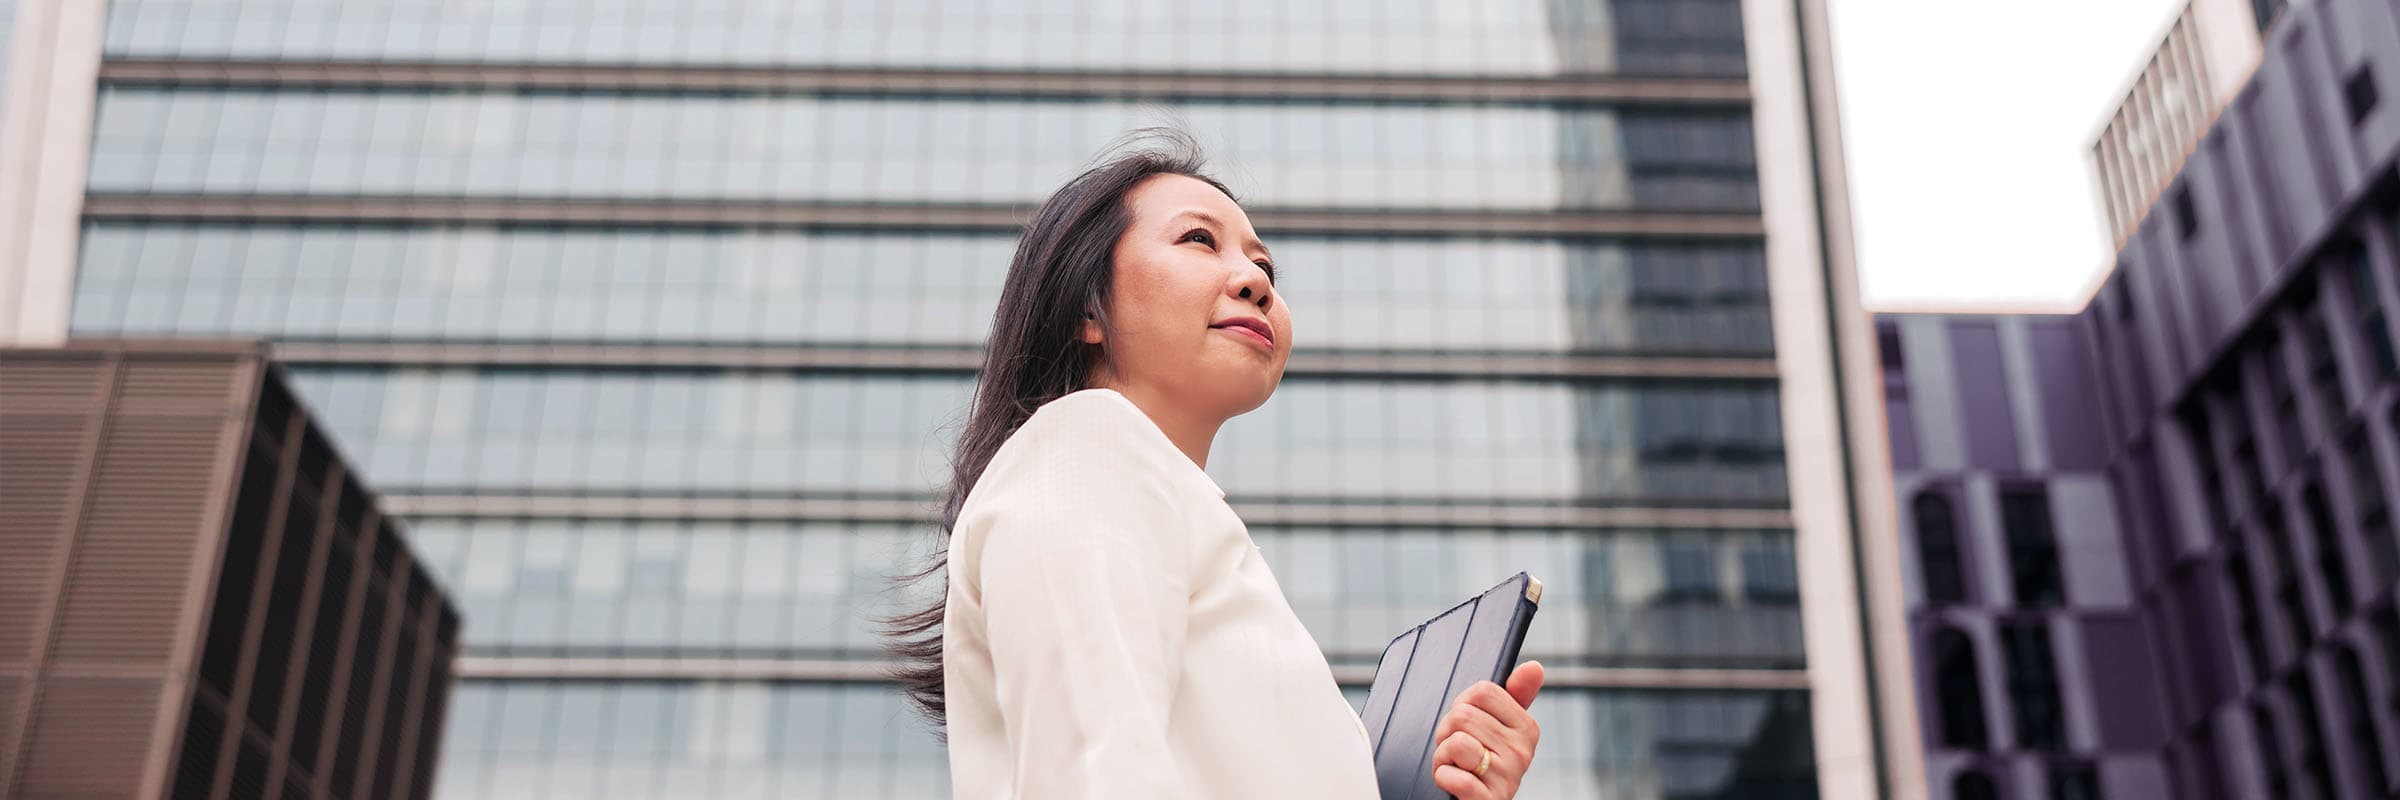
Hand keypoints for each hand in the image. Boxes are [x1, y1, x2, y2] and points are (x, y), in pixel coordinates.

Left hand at [1429, 660, 1543, 798]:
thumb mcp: (1501, 730)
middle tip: (1458, 752)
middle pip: (1463, 715)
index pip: (1483, 691)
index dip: (1463, 705)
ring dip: (1442, 755)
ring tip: (1456, 766)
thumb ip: (1516, 696)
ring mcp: (1506, 777)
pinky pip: (1451, 775)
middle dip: (1446, 733)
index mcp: (1527, 729)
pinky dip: (1443, 777)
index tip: (1468, 726)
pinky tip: (1455, 783)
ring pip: (1455, 742)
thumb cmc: (1485, 766)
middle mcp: (1521, 752)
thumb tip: (1534, 666)